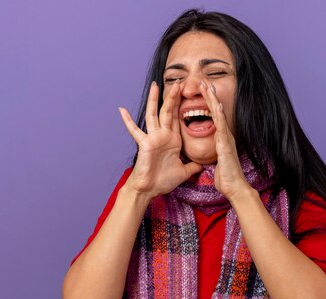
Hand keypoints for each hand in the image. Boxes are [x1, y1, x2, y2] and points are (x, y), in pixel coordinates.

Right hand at [118, 81, 202, 198]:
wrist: (149, 189)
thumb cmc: (163, 180)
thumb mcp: (183, 171)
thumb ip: (192, 166)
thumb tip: (203, 165)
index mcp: (173, 140)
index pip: (179, 119)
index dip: (183, 106)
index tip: (187, 93)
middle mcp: (163, 136)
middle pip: (168, 112)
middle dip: (173, 97)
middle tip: (178, 81)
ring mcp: (152, 138)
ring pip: (154, 114)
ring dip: (154, 100)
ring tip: (155, 85)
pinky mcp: (144, 143)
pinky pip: (135, 131)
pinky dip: (128, 121)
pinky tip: (122, 109)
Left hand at [199, 80, 250, 201]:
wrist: (235, 187)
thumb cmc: (226, 178)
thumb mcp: (217, 162)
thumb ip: (215, 154)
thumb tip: (211, 152)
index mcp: (221, 139)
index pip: (213, 117)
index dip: (207, 104)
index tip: (202, 92)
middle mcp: (224, 135)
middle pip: (216, 111)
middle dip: (209, 96)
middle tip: (204, 81)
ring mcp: (226, 138)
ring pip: (218, 114)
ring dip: (213, 99)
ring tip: (207, 85)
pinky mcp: (225, 144)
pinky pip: (221, 127)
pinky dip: (218, 115)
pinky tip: (216, 104)